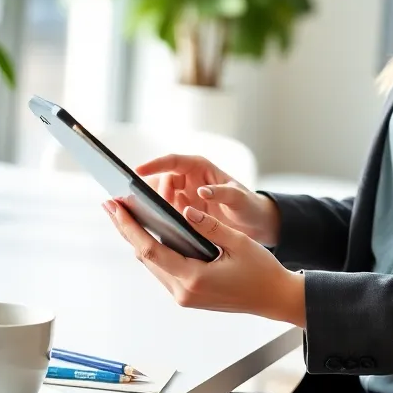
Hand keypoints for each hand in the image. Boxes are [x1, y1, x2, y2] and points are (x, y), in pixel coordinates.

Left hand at [104, 200, 304, 325]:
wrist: (274, 298)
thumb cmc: (261, 271)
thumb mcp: (239, 242)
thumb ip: (210, 226)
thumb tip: (185, 210)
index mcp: (193, 279)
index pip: (151, 249)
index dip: (129, 227)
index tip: (115, 207)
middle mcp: (183, 292)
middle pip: (145, 257)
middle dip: (126, 229)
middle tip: (111, 204)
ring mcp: (184, 296)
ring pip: (152, 264)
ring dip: (138, 239)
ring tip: (125, 214)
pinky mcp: (188, 295)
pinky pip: (164, 269)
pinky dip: (154, 249)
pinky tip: (149, 232)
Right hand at [136, 154, 280, 245]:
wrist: (255, 224)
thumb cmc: (249, 205)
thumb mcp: (239, 198)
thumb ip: (223, 193)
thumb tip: (202, 191)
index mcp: (200, 168)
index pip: (173, 161)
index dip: (154, 164)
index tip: (137, 172)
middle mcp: (189, 179)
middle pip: (162, 181)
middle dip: (155, 193)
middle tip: (152, 209)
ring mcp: (185, 196)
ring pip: (161, 198)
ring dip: (157, 208)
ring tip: (153, 220)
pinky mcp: (184, 213)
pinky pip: (167, 213)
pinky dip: (162, 220)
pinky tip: (160, 231)